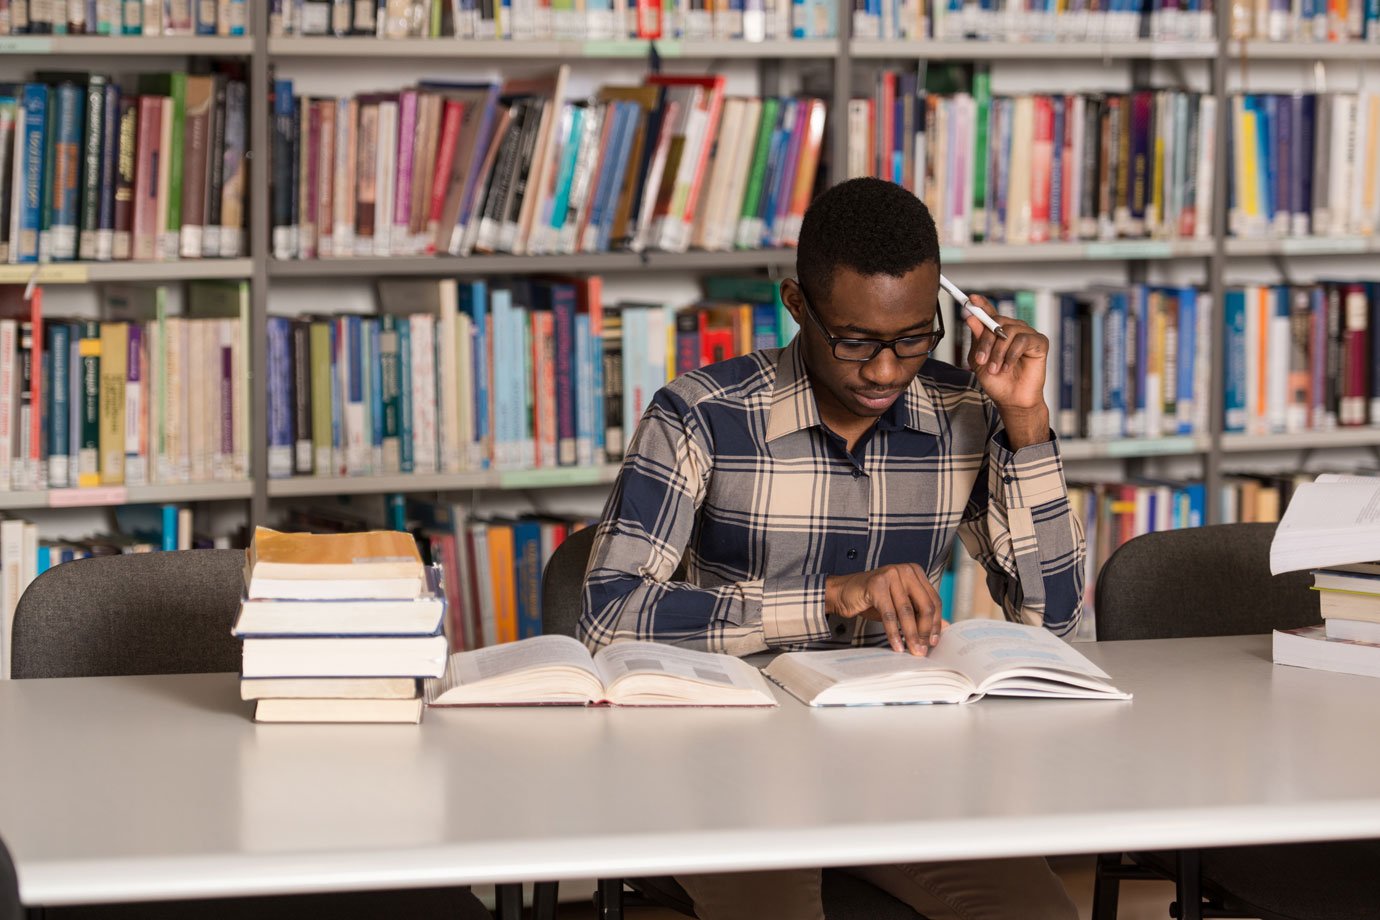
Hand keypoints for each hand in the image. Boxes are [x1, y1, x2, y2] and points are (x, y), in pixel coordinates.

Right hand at [825, 564, 944, 655]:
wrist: (843, 593)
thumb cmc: (873, 598)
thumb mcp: (901, 606)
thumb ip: (920, 613)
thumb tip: (943, 627)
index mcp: (915, 572)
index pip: (934, 600)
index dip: (935, 623)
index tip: (933, 641)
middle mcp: (905, 570)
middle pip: (924, 605)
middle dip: (925, 631)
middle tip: (923, 649)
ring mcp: (891, 575)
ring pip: (907, 611)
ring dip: (911, 635)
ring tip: (912, 650)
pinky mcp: (876, 584)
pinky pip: (889, 614)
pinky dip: (893, 632)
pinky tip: (896, 645)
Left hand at [963, 295, 1051, 448]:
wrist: (1011, 399)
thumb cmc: (997, 381)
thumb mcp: (979, 359)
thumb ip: (977, 339)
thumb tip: (971, 317)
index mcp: (998, 332)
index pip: (990, 312)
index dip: (981, 304)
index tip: (971, 299)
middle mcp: (1013, 329)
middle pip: (997, 321)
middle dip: (986, 341)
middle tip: (981, 360)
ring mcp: (1027, 334)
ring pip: (1008, 331)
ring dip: (998, 352)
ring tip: (995, 368)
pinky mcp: (1040, 343)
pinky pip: (1023, 340)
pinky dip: (1012, 355)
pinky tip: (1008, 367)